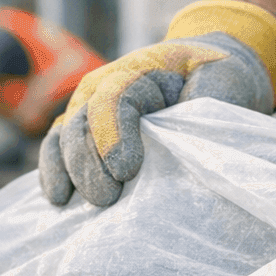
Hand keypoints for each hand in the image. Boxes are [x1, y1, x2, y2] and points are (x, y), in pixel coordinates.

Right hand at [39, 0, 275, 205]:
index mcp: (139, 70)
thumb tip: (191, 141)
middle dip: (89, 163)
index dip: (114, 134)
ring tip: (85, 205)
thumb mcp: (222, 81)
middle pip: (82, 121)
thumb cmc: (214, 78)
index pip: (114, 98)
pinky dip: (53, 172)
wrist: (202, 71)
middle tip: (106, 199)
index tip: (125, 172)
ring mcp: (87, 108)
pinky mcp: (83, 132)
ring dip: (70, 171)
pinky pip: (56, 149)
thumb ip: (207, 102)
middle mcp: (103, 85)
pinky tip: (58, 199)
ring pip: (63, 136)